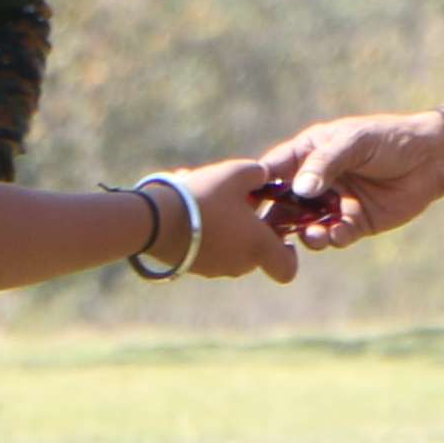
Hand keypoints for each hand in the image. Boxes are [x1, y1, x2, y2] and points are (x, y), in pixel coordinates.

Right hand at [170, 155, 302, 283]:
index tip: (282, 236)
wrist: (154, 221)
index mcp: (259, 248)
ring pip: (229, 248)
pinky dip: (203, 232)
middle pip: (255, 252)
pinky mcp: (189, 266)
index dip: (289, 254)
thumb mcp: (236, 173)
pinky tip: (188, 207)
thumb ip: (258, 173)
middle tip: (239, 203)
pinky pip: (205, 248)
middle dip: (251, 229)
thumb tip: (263, 175)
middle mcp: (239, 265)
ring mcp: (213, 268)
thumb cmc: (204, 197)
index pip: (287, 269)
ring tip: (207, 199)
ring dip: (225, 227)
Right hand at [255, 110, 443, 250]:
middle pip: (284, 205)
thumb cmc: (389, 139)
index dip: (257, 186)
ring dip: (304, 233)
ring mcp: (333, 204)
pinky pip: (335, 235)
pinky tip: (335, 236)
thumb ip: (325, 163)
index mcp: (307, 154)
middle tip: (268, 233)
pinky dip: (332, 238)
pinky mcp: (354, 222)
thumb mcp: (354, 142)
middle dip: (275, 220)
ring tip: (311, 235)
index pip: (273, 170)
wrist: (432, 158)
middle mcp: (315, 181)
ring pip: (306, 225)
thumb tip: (299, 189)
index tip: (243, 202)